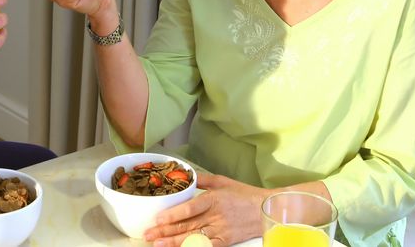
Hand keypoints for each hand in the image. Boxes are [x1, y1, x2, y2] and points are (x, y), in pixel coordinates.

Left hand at [143, 174, 267, 246]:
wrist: (266, 210)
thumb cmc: (244, 194)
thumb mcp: (222, 181)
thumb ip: (202, 180)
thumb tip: (185, 175)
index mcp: (213, 199)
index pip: (189, 208)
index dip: (172, 215)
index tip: (157, 218)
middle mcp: (215, 216)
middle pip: (186, 225)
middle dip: (165, 231)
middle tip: (148, 234)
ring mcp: (220, 231)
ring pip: (193, 238)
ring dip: (173, 242)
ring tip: (157, 244)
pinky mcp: (226, 242)